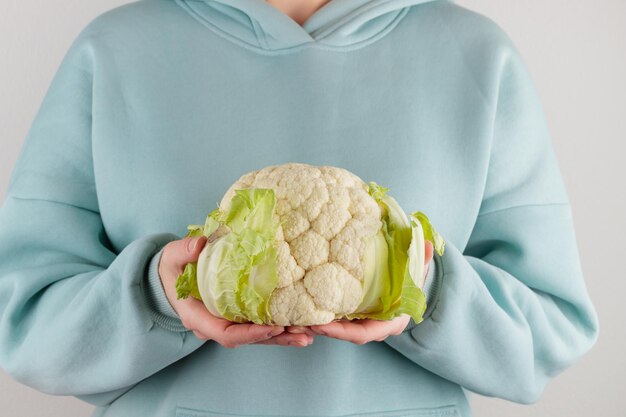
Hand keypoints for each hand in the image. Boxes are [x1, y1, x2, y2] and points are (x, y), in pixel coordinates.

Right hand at [159, 236, 312, 347]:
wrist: (170, 277)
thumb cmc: (172, 268)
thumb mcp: (172, 257)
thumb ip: (183, 251)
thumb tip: (199, 245)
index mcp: (198, 317)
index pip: (226, 334)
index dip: (251, 334)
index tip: (274, 328)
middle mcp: (214, 326)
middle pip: (248, 339)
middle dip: (276, 339)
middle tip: (303, 334)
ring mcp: (227, 323)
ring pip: (258, 337)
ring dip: (283, 337)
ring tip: (309, 333)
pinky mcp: (238, 317)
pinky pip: (260, 326)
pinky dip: (280, 328)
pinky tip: (301, 326)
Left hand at [305, 240, 434, 343]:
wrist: (410, 283)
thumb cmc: (412, 279)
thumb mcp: (419, 269)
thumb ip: (422, 259)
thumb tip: (429, 245)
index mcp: (389, 322)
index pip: (363, 334)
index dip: (341, 332)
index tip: (321, 324)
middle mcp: (373, 327)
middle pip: (343, 334)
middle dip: (320, 330)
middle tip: (296, 324)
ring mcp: (361, 322)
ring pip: (335, 329)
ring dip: (313, 325)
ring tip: (289, 320)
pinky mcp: (350, 315)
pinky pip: (332, 319)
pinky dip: (316, 315)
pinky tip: (297, 308)